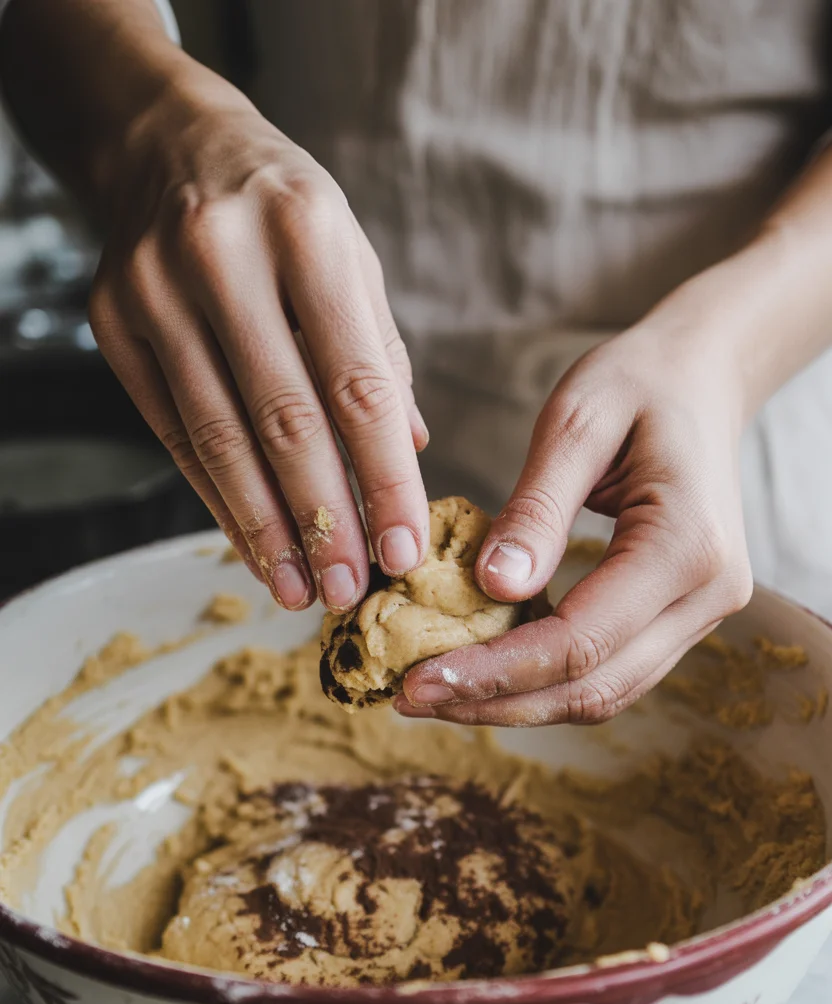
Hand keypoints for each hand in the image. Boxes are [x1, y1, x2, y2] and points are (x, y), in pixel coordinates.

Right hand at [88, 69, 428, 608]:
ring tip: (299, 589)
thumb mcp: (351, 256)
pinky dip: (216, 498)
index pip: (357, 384)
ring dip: (264, 528)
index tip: (405, 550)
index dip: (384, 479)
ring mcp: (157, 290)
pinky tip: (250, 543)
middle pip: (285, 420)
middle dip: (324, 519)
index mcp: (308, 231)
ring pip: (219, 438)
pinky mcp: (114, 323)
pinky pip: (173, 433)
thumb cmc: (282, 209)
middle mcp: (224, 256)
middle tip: (349, 591)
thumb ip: (381, 353)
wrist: (165, 145)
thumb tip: (410, 449)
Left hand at [397, 311, 753, 725]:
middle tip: (409, 697)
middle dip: (496, 701)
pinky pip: (609, 669)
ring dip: (516, 703)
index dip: (496, 671)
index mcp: (688, 545)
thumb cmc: (638, 382)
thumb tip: (494, 588)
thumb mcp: (576, 422)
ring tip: (434, 693)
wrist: (703, 378)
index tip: (418, 679)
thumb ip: (537, 508)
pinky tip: (483, 669)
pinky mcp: (681, 618)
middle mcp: (708, 595)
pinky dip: (543, 680)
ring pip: (602, 693)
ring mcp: (701, 613)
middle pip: (593, 686)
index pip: (581, 641)